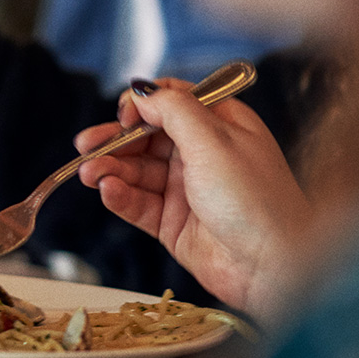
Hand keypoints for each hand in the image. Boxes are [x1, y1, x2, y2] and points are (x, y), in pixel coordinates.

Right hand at [76, 81, 314, 319]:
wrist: (273, 266)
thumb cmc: (256, 199)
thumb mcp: (213, 139)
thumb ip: (172, 109)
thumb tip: (141, 90)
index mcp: (220, 125)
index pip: (171, 102)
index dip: (142, 105)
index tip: (123, 116)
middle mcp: (202, 154)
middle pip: (146, 137)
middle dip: (114, 140)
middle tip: (85, 144)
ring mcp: (187, 189)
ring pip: (137, 171)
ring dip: (110, 169)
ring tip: (90, 173)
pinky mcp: (174, 223)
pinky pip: (138, 204)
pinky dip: (120, 196)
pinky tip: (108, 191)